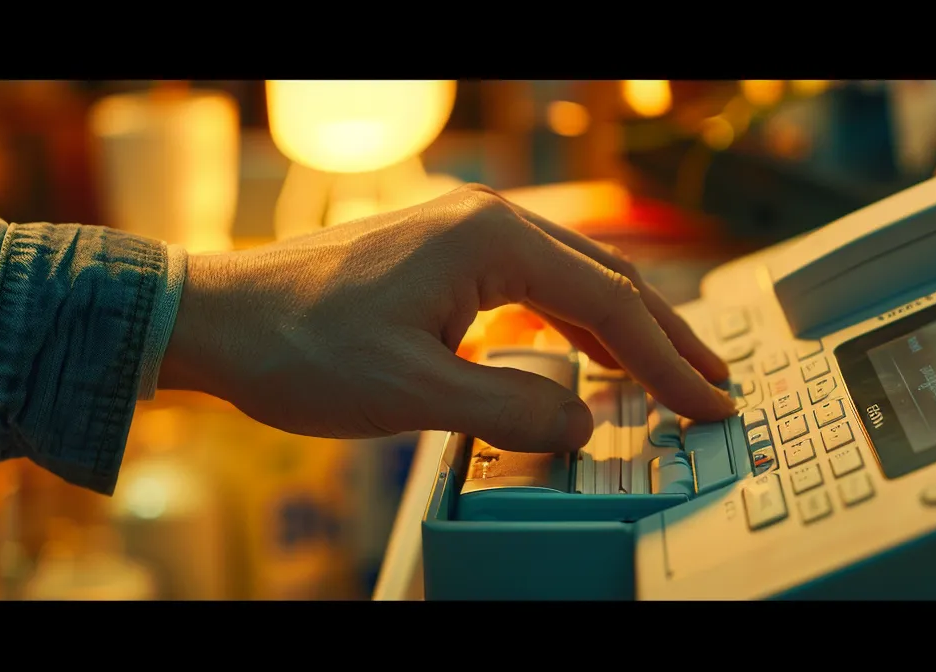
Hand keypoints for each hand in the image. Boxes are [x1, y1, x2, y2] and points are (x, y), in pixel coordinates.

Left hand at [158, 184, 734, 452]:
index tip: (707, 404)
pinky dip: (580, 320)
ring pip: (577, 277)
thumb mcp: (413, 396)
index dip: (667, 363)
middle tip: (716, 387)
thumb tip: (584, 423)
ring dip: (629, 328)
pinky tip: (593, 354)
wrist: (220, 318)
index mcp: (491, 239)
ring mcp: (465, 231)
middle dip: (668, 339)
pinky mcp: (445, 253)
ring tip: (674, 373)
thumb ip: (511, 409)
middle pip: (609, 280)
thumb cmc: (299, 347)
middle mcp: (487, 220)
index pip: (611, 304)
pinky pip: (537, 282)